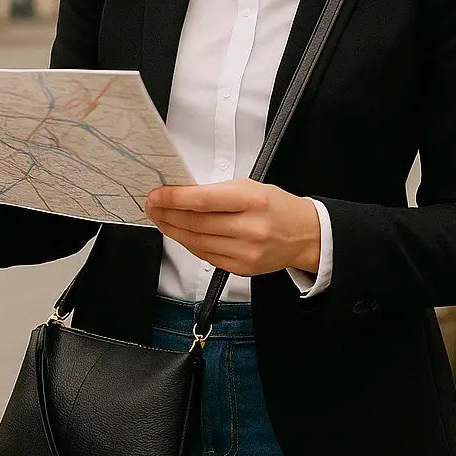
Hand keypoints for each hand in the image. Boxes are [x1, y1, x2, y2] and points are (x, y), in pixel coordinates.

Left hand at [144, 178, 320, 277]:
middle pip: (195, 223)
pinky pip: (205, 256)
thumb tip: (182, 196)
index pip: (203, 200)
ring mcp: (245, 252)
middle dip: (168, 214)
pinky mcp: (241, 268)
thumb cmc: (276, 207)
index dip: (174, 199)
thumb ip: (218, 192)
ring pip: (196, 242)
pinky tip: (181, 234)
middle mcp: (249, 228)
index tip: (157, 195)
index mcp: (252, 201)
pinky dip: (189, 244)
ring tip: (161, 219)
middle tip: (152, 206)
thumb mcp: (250, 187)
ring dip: (173, 230)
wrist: (303, 235)